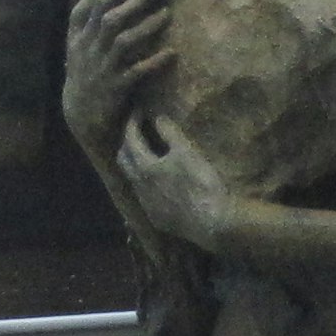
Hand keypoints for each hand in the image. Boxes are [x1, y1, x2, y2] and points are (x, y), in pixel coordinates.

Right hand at [64, 0, 170, 156]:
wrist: (82, 116)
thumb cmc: (87, 70)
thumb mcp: (81, 41)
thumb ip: (92, 13)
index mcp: (80, 34)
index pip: (93, 3)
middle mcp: (89, 48)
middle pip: (110, 17)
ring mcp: (102, 69)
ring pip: (123, 42)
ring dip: (146, 27)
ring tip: (167, 13)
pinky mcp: (115, 89)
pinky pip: (135, 73)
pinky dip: (153, 62)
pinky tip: (171, 53)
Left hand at [118, 113, 241, 252]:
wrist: (211, 223)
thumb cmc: (200, 183)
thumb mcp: (187, 152)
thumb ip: (170, 133)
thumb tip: (157, 118)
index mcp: (144, 168)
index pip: (131, 140)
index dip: (132, 124)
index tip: (137, 112)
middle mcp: (139, 188)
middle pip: (124, 161)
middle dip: (127, 144)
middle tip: (136, 133)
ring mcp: (147, 206)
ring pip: (133, 181)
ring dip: (136, 165)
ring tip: (146, 156)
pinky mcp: (158, 220)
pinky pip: (145, 198)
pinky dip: (147, 184)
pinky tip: (159, 184)